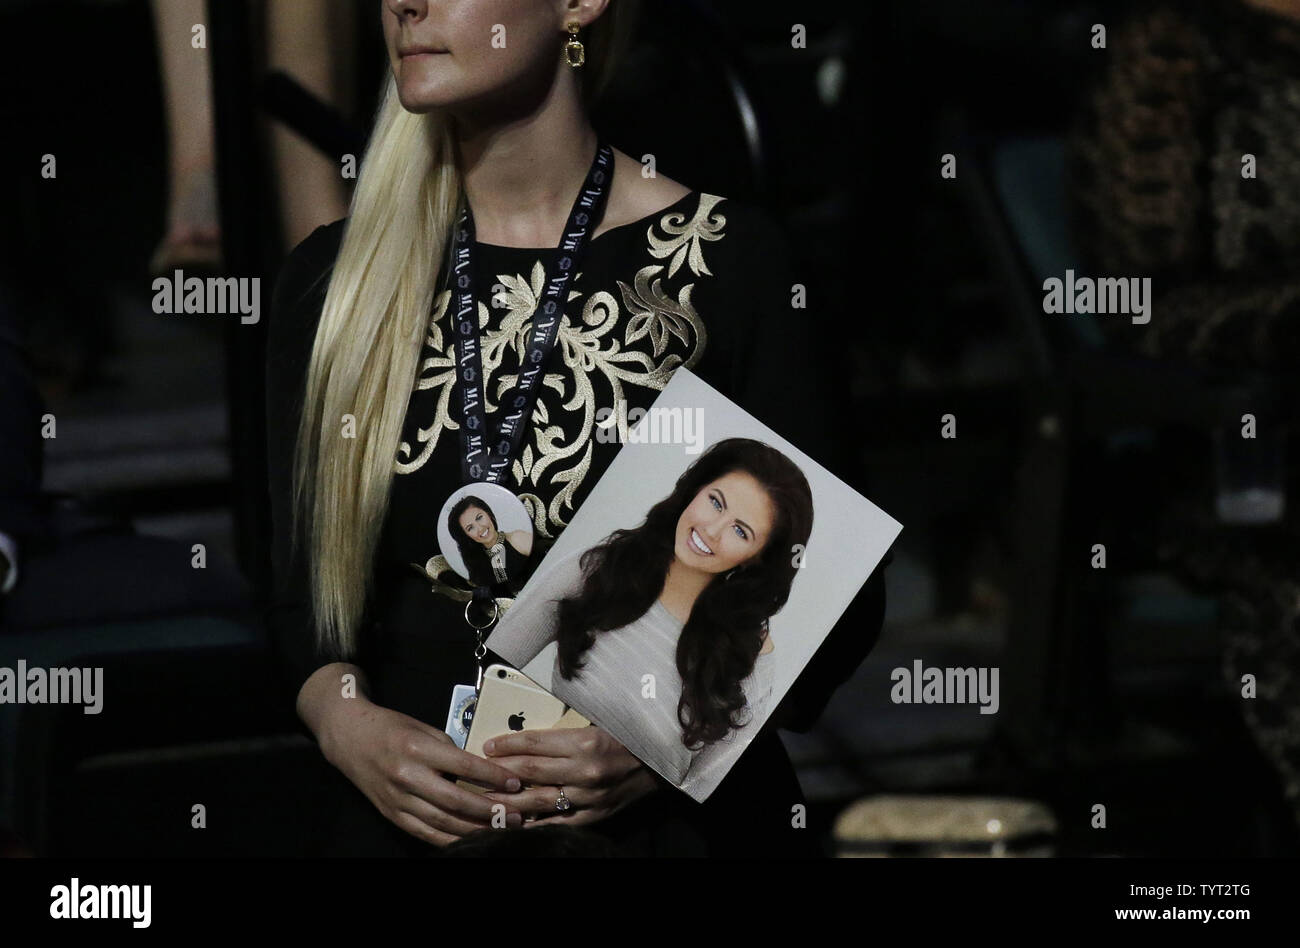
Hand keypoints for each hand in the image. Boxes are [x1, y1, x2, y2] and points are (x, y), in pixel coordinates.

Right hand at [318, 696, 526, 845]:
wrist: (349, 737)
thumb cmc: (391, 728)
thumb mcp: (423, 728)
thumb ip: (449, 750)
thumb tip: (479, 770)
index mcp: (418, 748)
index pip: (463, 766)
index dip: (491, 777)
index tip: (514, 782)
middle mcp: (407, 776)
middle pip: (456, 800)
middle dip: (490, 810)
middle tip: (517, 814)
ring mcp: (397, 799)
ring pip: (442, 822)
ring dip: (475, 829)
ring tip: (502, 829)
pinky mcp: (391, 814)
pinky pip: (424, 833)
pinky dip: (449, 839)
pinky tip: (471, 839)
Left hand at [481, 726, 658, 826]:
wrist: (661, 761)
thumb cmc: (628, 735)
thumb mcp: (597, 721)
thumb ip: (564, 730)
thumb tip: (526, 737)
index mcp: (585, 741)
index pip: (534, 743)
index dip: (507, 744)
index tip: (487, 745)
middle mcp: (585, 770)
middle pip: (530, 771)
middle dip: (499, 771)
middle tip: (476, 772)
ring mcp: (589, 797)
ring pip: (539, 800)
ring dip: (508, 800)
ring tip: (485, 799)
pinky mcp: (594, 815)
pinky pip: (558, 821)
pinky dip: (535, 822)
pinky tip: (515, 821)